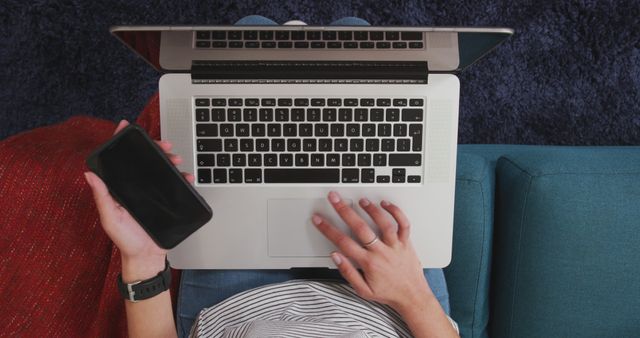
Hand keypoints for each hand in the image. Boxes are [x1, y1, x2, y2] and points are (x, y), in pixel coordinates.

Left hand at [84, 120, 193, 279]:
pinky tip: (186, 176)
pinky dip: (182, 178)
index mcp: (120, 188)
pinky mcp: (166, 200)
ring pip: (161, 169)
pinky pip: (175, 185)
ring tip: (177, 160)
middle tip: (165, 145)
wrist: (147, 257)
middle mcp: (135, 188)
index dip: (121, 141)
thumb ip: (102, 197)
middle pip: (145, 160)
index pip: (119, 160)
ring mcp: (152, 193)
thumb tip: (89, 174)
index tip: (126, 126)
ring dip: (170, 161)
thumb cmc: (126, 240)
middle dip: (155, 148)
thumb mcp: (110, 218)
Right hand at [313, 191, 433, 314]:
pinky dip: (396, 212)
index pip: (343, 242)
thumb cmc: (388, 293)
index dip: (328, 229)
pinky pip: (404, 224)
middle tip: (335, 198)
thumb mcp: (363, 290)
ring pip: (383, 223)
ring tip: (361, 200)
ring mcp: (395, 246)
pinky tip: (386, 204)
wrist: (412, 297)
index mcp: (368, 263)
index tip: (318, 220)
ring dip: (371, 209)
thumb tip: (335, 256)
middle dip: (344, 211)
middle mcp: (381, 252)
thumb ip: (348, 272)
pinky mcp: (406, 243)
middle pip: (360, 228)